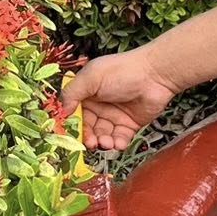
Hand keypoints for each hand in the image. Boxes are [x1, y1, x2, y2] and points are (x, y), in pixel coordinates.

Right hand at [61, 48, 178, 151]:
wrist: (155, 75)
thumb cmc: (122, 72)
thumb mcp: (91, 77)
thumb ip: (72, 93)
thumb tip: (61, 111)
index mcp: (86, 92)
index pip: (73, 113)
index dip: (72, 124)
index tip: (70, 135)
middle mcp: (98, 105)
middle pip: (87, 127)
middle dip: (87, 137)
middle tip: (91, 143)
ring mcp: (113, 116)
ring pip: (102, 136)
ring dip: (102, 142)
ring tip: (106, 142)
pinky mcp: (129, 125)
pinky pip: (119, 139)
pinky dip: (117, 144)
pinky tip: (118, 143)